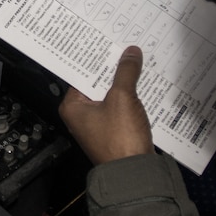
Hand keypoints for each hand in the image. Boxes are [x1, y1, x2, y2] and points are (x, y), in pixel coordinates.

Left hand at [60, 46, 154, 164]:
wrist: (134, 173)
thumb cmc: (120, 138)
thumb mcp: (123, 98)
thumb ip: (126, 72)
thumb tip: (130, 53)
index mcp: (73, 107)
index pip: (82, 74)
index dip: (97, 58)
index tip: (108, 42)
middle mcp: (81, 116)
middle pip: (97, 84)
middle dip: (112, 69)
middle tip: (125, 47)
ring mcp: (98, 125)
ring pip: (111, 95)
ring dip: (123, 82)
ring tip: (136, 61)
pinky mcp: (114, 131)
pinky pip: (121, 107)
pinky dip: (130, 97)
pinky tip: (143, 84)